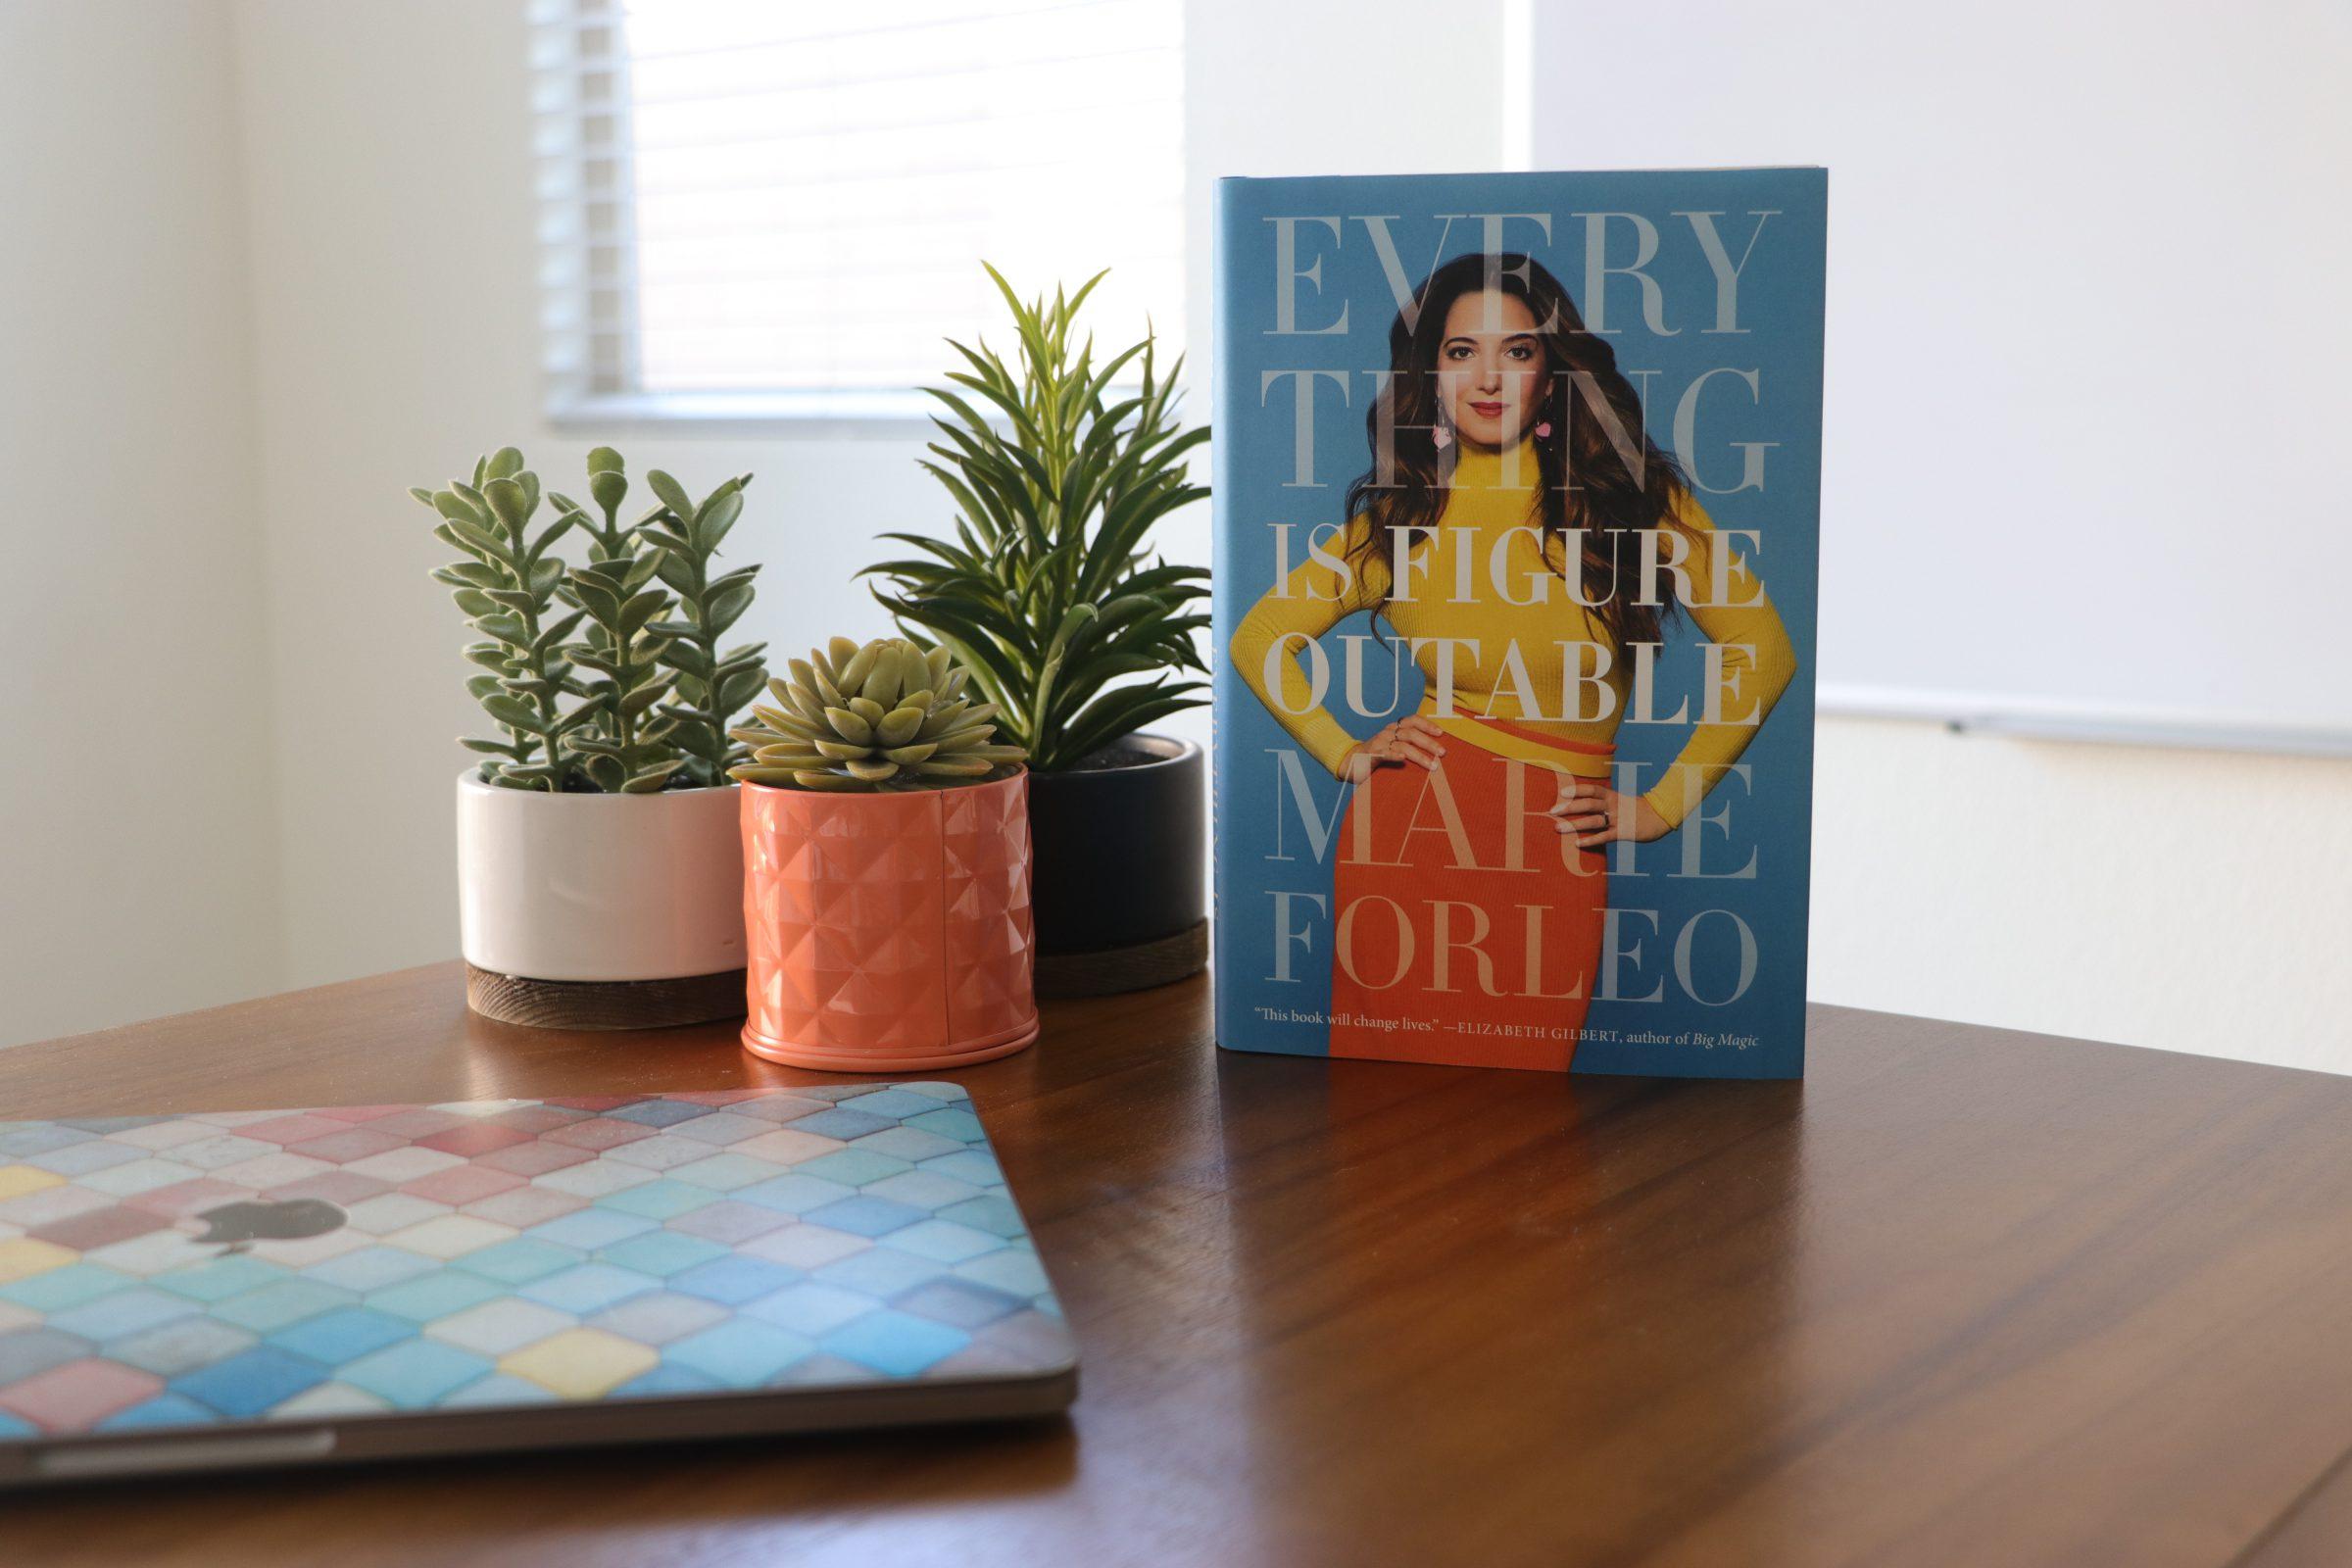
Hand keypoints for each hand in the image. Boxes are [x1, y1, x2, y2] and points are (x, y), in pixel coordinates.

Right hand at [1341, 716, 1445, 779]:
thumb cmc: (1378, 755)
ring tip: (1432, 765)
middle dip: (1429, 743)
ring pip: (1402, 745)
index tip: (1441, 733)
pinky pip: (1385, 753)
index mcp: (1394, 728)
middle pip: (1411, 733)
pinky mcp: (1372, 754)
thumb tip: (1434, 751)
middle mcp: (1388, 732)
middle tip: (1442, 753)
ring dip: (1419, 755)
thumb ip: (1409, 745)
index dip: (1427, 724)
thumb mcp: (1394, 745)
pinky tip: (1403, 759)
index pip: (1413, 720)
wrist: (1352, 761)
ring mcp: (1380, 742)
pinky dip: (1394, 755)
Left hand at [1546, 775, 1668, 847]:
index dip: (1577, 790)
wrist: (1660, 817)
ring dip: (1574, 825)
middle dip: (1569, 807)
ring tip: (1558, 828)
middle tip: (1552, 812)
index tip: (1562, 793)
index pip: (1593, 789)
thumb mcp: (1620, 801)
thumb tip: (1582, 804)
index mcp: (1612, 796)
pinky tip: (1577, 844)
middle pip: (1589, 804)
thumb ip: (1603, 802)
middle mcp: (1614, 806)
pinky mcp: (1623, 833)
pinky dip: (1590, 840)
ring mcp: (1619, 819)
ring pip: (1593, 821)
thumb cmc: (1635, 810)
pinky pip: (1605, 837)